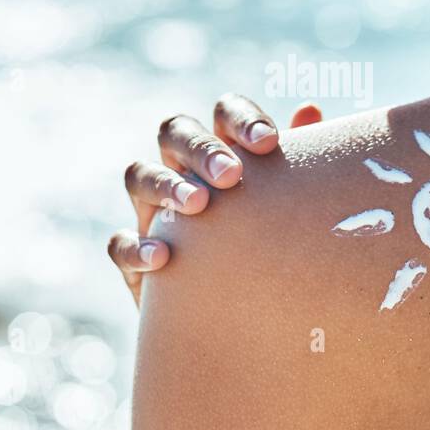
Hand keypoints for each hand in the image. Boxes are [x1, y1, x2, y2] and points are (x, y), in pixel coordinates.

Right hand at [107, 94, 322, 304]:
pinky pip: (119, 243)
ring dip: (166, 184)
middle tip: (232, 175)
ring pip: (138, 175)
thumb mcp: (288, 207)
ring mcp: (152, 211)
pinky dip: (136, 247)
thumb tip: (310, 108)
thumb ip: (300, 162)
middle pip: (175, 131)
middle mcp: (181, 170)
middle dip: (201, 148)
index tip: (269, 143)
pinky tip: (163, 258)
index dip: (241, 119)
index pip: (223, 113)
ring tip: (199, 205)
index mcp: (223, 150)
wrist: (244, 320)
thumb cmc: (273, 248)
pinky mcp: (134, 258)